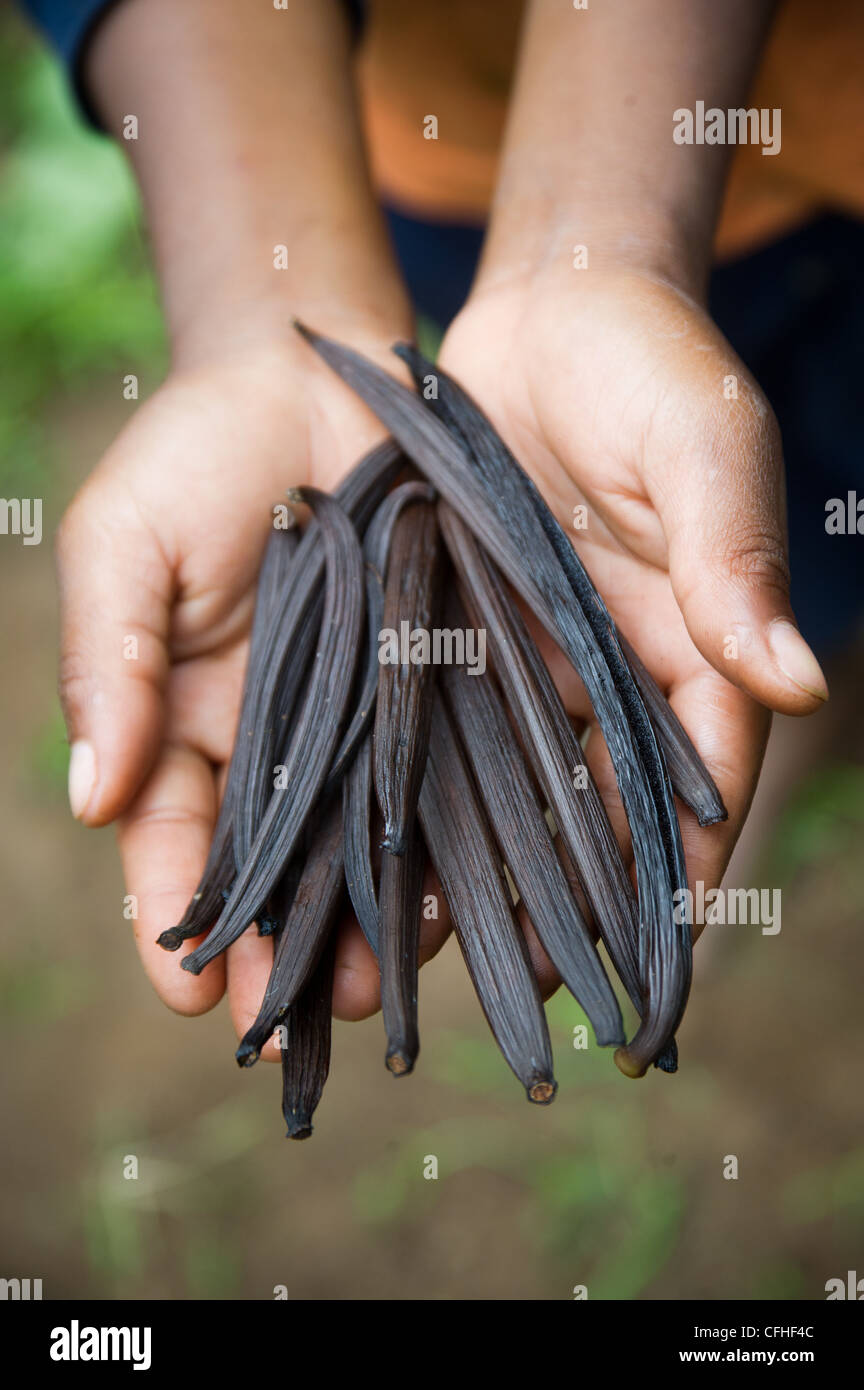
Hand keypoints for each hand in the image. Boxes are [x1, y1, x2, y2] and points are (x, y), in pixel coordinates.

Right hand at [56, 333, 418, 1055]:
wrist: (314, 374)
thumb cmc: (196, 451)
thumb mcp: (126, 543)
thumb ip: (110, 661)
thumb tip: (92, 796)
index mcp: (187, 723)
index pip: (169, 843)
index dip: (175, 920)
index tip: (193, 994)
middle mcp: (279, 745)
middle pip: (278, 871)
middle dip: (288, 951)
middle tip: (310, 1019)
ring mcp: (365, 723)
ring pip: (367, 848)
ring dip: (376, 924)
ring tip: (393, 988)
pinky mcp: (444, 689)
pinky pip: (452, 776)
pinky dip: (459, 838)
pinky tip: (475, 893)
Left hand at [439, 266, 827, 904]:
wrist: (544, 306)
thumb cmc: (647, 363)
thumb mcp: (701, 449)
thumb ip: (732, 561)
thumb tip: (795, 681)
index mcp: (694, 640)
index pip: (701, 771)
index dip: (683, 860)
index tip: (656, 949)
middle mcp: (616, 667)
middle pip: (607, 802)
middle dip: (581, 891)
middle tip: (545, 982)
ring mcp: (538, 657)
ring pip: (522, 782)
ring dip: (496, 861)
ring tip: (454, 944)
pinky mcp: (464, 630)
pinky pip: (447, 723)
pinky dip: (427, 784)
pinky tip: (392, 842)